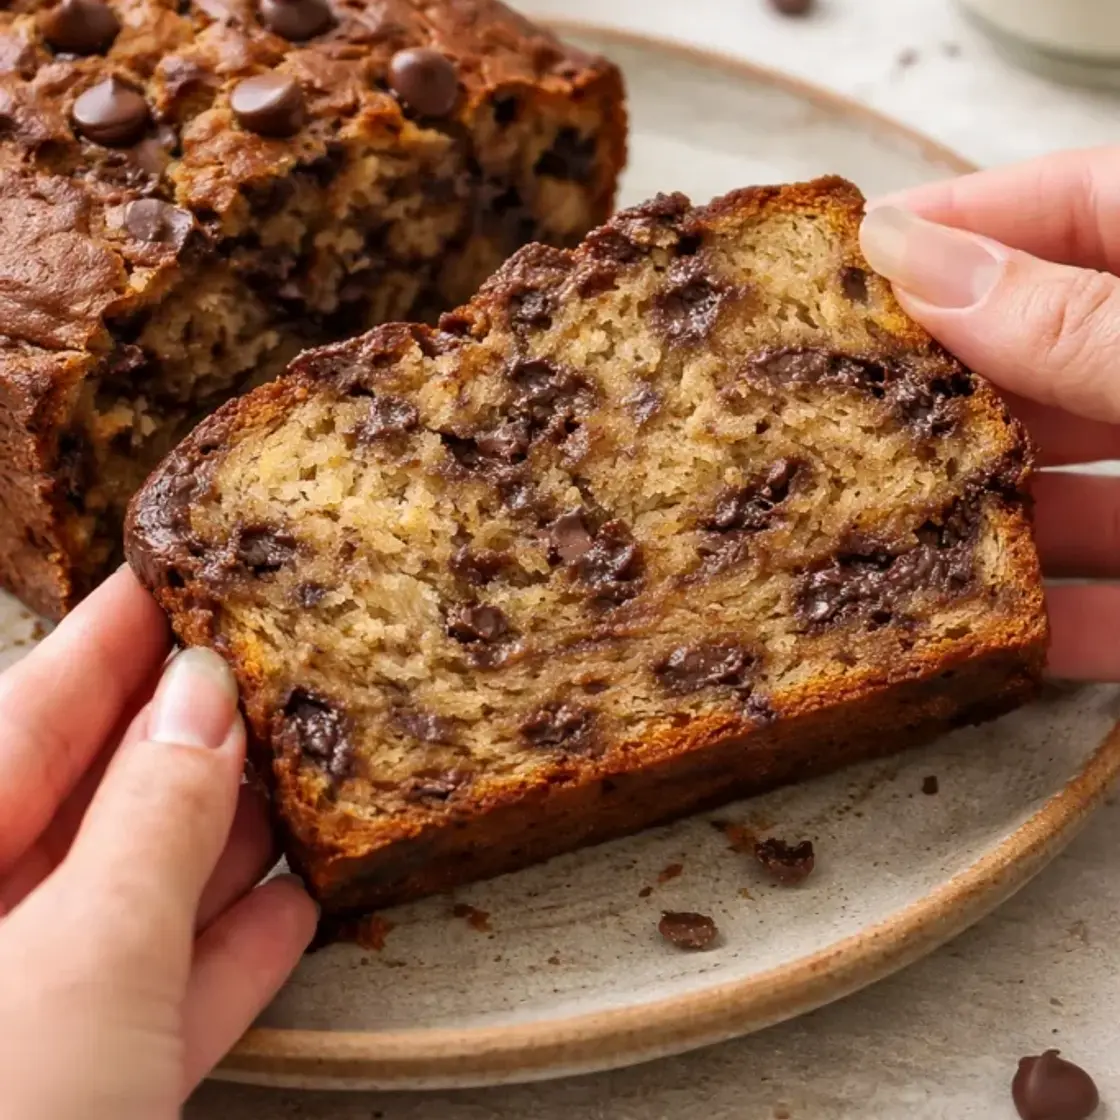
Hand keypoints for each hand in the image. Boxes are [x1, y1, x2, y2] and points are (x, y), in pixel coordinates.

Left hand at [0, 568, 317, 1119]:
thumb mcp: (80, 965)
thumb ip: (152, 823)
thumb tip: (203, 698)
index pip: (27, 715)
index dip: (109, 636)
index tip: (178, 564)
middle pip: (88, 798)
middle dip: (182, 730)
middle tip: (265, 654)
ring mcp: (25, 1016)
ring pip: (135, 893)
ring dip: (224, 835)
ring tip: (304, 759)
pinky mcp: (78, 1089)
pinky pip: (158, 992)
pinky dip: (228, 948)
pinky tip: (298, 897)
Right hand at [860, 146, 1119, 681]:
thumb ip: (1081, 325)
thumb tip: (923, 267)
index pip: (1079, 207)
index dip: (962, 215)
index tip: (851, 249)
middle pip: (1042, 357)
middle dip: (933, 381)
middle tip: (821, 393)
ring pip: (1058, 493)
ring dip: (965, 517)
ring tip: (858, 523)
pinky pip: (1104, 610)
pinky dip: (1043, 630)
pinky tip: (969, 634)